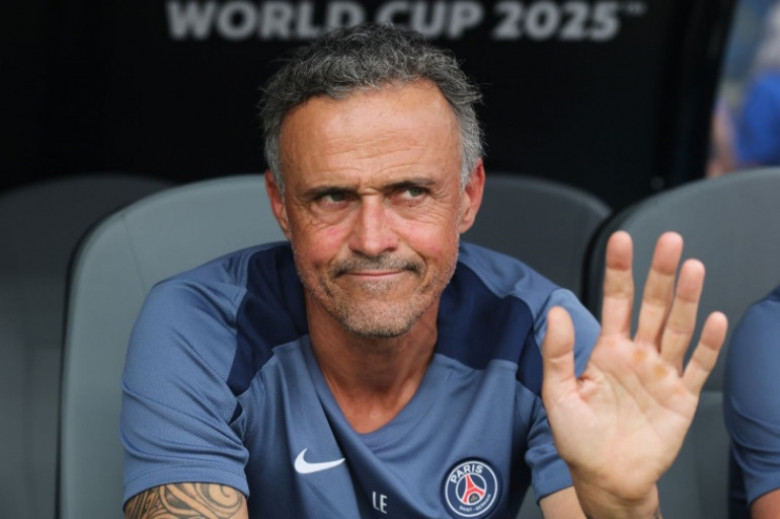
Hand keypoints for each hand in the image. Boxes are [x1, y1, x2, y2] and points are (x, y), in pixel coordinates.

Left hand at [541, 231, 727, 517]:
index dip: (619, 271)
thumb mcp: (558, 394)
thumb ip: (558, 353)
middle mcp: (638, 354)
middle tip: (669, 242)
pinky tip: (715, 320)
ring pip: (678, 328)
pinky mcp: (682, 397)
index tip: (621, 240)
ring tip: (692, 268)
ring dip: (686, 299)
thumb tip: (557, 312)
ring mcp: (662, 373)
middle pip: (652, 306)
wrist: (606, 478)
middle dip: (660, 274)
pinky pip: (698, 367)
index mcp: (608, 349)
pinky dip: (708, 345)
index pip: (616, 301)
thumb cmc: (578, 437)